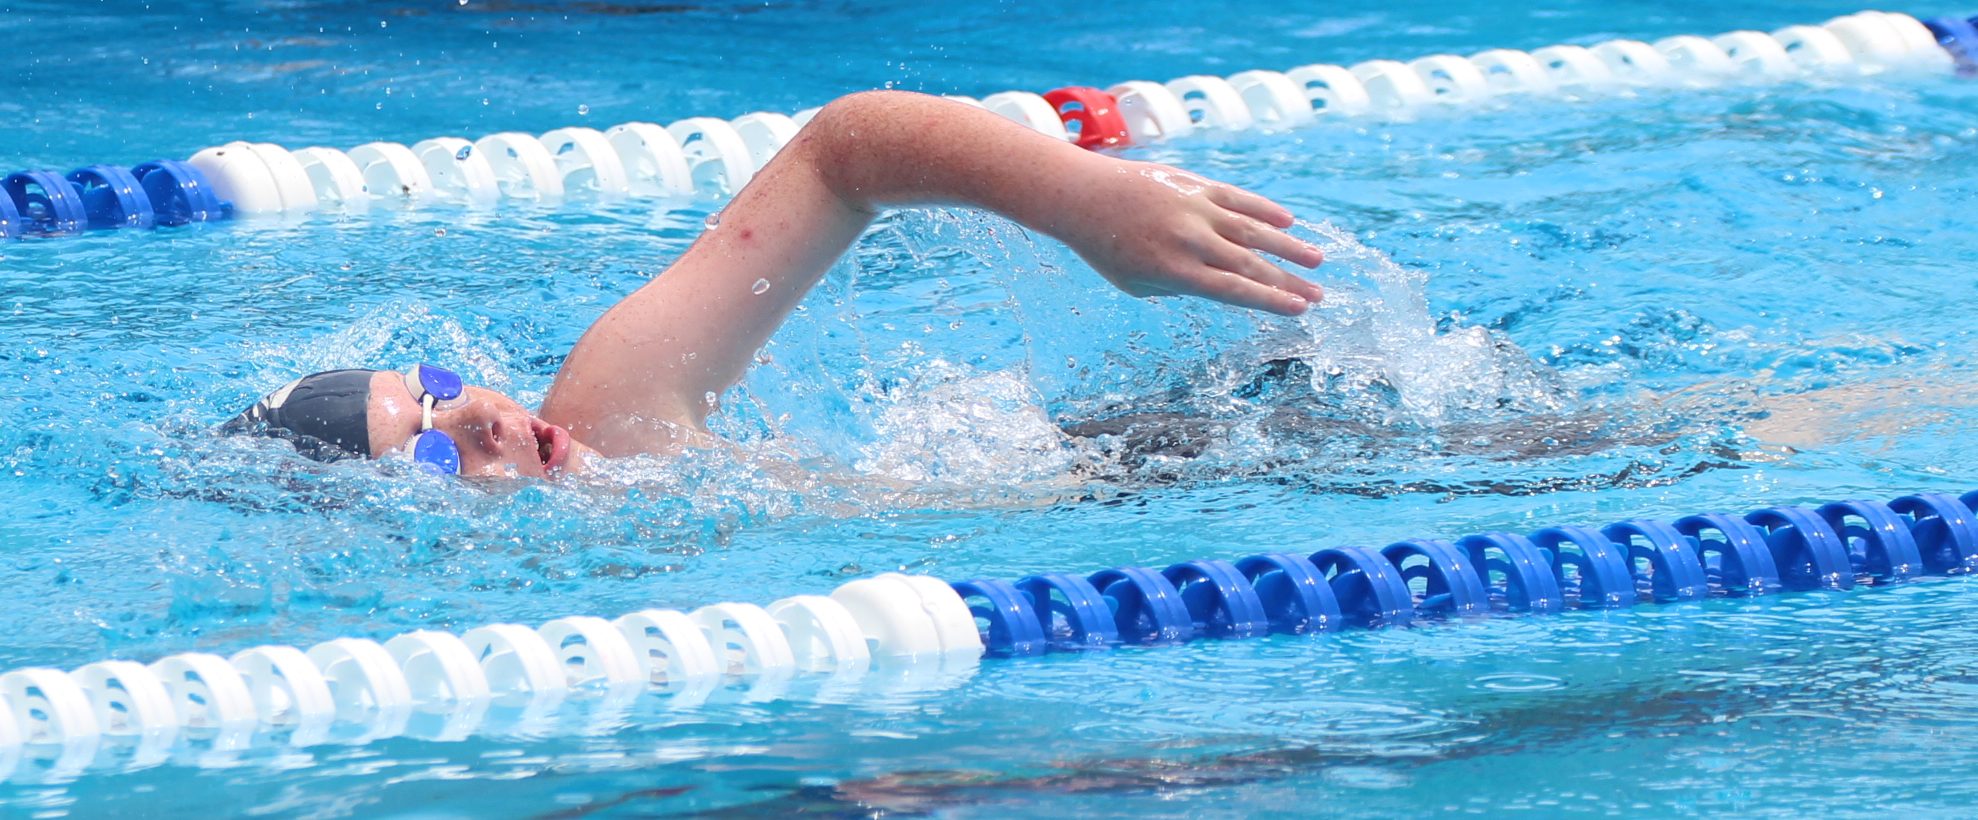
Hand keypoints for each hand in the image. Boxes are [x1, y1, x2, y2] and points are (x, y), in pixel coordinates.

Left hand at [1047, 157, 1325, 315]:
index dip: (1271, 301)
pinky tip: (1287, 220)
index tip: (1300, 309)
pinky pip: (1236, 198)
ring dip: (1288, 245)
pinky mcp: (1194, 185)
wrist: (1083, 196)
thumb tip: (1219, 282)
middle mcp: (1191, 240)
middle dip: (1289, 282)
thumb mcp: (1138, 283)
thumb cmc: (1106, 248)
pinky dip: (1263, 209)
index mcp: (1176, 271)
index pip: (1235, 290)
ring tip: (1316, 260)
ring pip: (1252, 229)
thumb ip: (1180, 286)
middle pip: (1251, 264)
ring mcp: (1196, 209)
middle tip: (1320, 296)